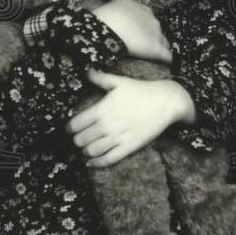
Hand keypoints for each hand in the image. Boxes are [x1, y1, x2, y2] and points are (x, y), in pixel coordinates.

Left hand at [66, 69, 195, 166]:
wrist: (166, 101)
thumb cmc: (142, 90)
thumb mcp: (120, 81)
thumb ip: (101, 78)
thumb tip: (86, 71)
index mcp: (102, 109)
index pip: (76, 124)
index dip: (69, 128)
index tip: (70, 129)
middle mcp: (107, 125)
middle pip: (81, 139)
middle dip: (77, 140)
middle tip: (78, 139)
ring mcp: (118, 137)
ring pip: (92, 151)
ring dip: (85, 152)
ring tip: (85, 149)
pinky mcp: (129, 146)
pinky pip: (108, 159)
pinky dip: (97, 163)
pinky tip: (91, 163)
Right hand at [90, 0, 170, 63]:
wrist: (108, 27)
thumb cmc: (104, 18)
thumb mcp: (113, 9)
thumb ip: (120, 15)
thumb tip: (116, 21)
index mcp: (141, 9)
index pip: (148, 19)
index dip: (144, 27)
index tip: (138, 34)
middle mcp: (151, 19)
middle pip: (157, 30)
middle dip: (151, 37)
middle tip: (142, 46)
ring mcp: (155, 34)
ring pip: (164, 42)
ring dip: (160, 48)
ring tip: (154, 57)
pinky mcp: (156, 49)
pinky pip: (167, 55)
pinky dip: (166, 59)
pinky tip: (164, 63)